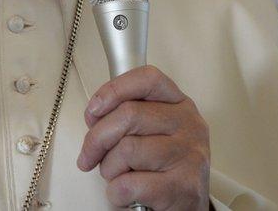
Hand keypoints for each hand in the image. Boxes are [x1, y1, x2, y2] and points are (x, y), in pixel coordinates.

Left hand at [77, 65, 209, 210]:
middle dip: (97, 137)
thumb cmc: (161, 168)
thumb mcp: (151, 132)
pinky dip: (117, 192)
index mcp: (180, 106)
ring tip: (118, 175)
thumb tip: (94, 114)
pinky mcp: (182, 187)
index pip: (148, 79)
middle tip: (89, 155)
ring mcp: (189, 156)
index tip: (94, 109)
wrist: (185, 208)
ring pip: (126, 149)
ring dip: (109, 168)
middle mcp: (189, 125)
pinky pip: (129, 183)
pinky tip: (128, 194)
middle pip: (128, 114)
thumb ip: (125, 116)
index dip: (114, 89)